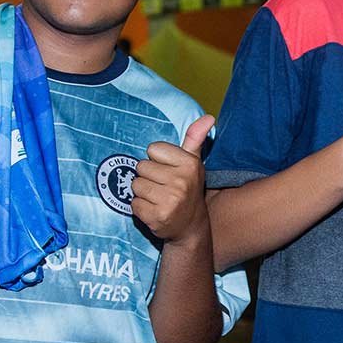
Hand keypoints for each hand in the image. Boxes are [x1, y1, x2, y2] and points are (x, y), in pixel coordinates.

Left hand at [132, 115, 214, 242]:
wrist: (190, 226)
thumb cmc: (187, 188)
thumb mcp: (193, 162)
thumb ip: (195, 138)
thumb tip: (209, 117)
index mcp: (189, 164)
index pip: (153, 149)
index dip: (157, 160)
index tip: (169, 171)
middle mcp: (181, 181)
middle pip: (141, 167)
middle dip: (148, 176)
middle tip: (163, 186)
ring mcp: (169, 200)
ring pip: (135, 185)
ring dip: (143, 193)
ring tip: (158, 198)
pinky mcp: (157, 217)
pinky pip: (134, 204)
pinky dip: (140, 208)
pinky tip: (154, 210)